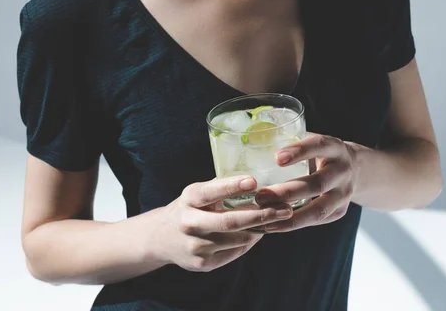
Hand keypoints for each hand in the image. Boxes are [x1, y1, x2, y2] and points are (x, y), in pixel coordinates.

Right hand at [150, 176, 292, 271]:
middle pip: (229, 222)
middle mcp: (189, 224)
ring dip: (260, 229)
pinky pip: (234, 253)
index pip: (210, 192)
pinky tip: (259, 233)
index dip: (232, 186)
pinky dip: (249, 242)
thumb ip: (221, 189)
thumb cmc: (189, 208)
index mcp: (188, 199)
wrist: (160, 238)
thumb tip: (257, 181)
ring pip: (237, 240)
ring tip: (279, 219)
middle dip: (261, 215)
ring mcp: (195, 246)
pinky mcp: (201, 264)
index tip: (254, 181)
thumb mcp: (197, 193)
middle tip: (285, 209)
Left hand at [255, 134, 357, 232]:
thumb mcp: (312, 142)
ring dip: (290, 216)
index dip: (299, 152)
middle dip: (287, 192)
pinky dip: (293, 224)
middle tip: (260, 196)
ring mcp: (344, 194)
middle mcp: (343, 171)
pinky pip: (316, 221)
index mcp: (334, 148)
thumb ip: (290, 141)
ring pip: (318, 209)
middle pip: (316, 184)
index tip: (277, 158)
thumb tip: (252, 143)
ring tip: (265, 217)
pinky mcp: (340, 211)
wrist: (354, 169)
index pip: (318, 146)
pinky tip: (273, 226)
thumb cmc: (320, 153)